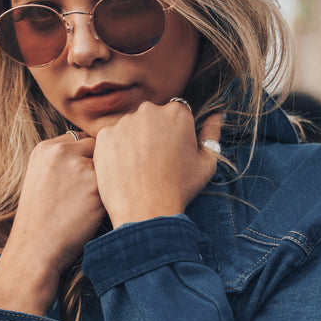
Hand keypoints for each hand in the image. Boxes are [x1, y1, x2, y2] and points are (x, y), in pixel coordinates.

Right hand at [0, 133, 105, 315]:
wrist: (35, 249)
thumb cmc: (41, 218)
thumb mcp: (40, 177)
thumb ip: (62, 160)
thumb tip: (96, 150)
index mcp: (46, 148)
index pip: (81, 139)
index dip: (88, 159)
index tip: (84, 177)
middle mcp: (62, 152)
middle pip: (98, 148)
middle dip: (99, 167)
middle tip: (88, 192)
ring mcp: (79, 168)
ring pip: (109, 166)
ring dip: (106, 183)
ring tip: (87, 205)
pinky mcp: (96, 187)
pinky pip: (115, 185)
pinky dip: (109, 198)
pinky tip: (92, 214)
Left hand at [92, 104, 221, 227]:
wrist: (146, 210)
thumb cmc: (180, 188)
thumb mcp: (207, 163)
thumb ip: (212, 134)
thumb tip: (216, 115)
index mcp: (177, 112)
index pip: (175, 114)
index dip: (174, 134)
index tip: (172, 152)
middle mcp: (149, 110)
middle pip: (151, 118)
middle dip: (153, 134)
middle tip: (155, 162)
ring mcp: (124, 122)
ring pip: (130, 127)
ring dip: (133, 141)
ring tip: (138, 168)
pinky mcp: (104, 136)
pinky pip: (111, 139)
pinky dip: (116, 151)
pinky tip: (123, 169)